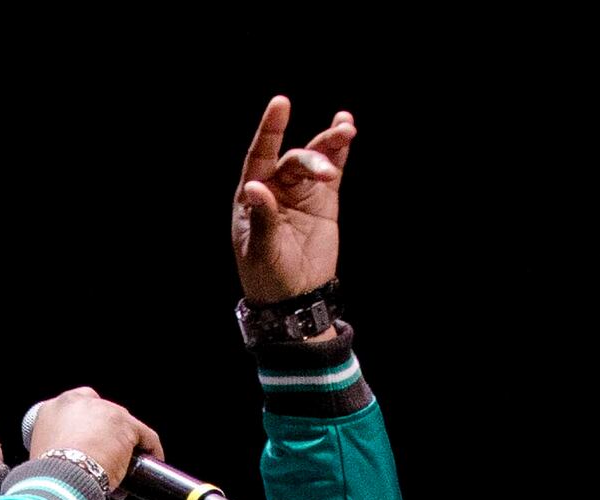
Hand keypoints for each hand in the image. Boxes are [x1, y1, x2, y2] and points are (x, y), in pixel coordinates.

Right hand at [24, 389, 159, 490]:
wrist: (62, 480)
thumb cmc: (49, 475)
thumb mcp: (42, 454)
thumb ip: (56, 447)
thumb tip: (69, 461)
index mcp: (54, 408)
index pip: (78, 406)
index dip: (88, 425)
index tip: (92, 440)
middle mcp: (80, 403)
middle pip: (103, 416)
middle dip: (107, 437)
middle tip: (106, 459)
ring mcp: (106, 412)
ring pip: (123, 427)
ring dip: (125, 446)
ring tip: (125, 468)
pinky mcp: (127, 425)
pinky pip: (145, 436)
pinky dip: (151, 449)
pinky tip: (152, 461)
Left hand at [231, 96, 357, 302]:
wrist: (295, 297)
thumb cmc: (268, 276)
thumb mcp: (262, 251)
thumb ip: (262, 219)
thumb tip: (254, 188)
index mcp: (252, 196)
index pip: (260, 155)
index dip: (271, 130)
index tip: (281, 103)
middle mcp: (276, 187)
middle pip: (294, 160)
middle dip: (312, 160)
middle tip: (327, 174)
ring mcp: (301, 192)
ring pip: (314, 159)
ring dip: (329, 144)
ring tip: (346, 129)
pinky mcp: (324, 200)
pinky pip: (332, 170)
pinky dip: (339, 152)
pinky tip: (347, 131)